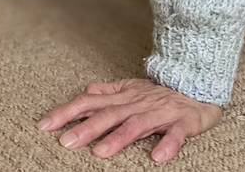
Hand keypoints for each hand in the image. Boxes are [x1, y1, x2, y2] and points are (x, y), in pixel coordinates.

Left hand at [37, 79, 221, 161]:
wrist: (200, 86)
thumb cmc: (160, 93)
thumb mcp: (131, 88)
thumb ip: (107, 91)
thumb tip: (86, 90)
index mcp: (123, 96)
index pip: (90, 102)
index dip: (67, 112)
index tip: (44, 124)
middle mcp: (138, 103)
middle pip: (109, 115)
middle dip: (87, 128)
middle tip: (66, 142)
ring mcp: (160, 112)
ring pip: (137, 124)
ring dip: (119, 138)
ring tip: (100, 153)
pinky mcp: (184, 122)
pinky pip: (175, 134)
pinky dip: (167, 144)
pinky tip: (156, 157)